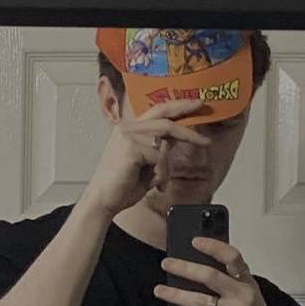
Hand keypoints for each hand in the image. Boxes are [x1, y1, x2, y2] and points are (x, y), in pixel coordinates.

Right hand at [83, 100, 210, 219]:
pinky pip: (159, 155)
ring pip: (165, 135)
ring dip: (169, 161)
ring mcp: (129, 135)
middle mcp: (129, 128)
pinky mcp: (131, 147)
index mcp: (131, 130)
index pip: (158, 112)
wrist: (103, 201)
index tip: (194, 105)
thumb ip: (159, 150)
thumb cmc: (122, 186)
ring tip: (163, 179)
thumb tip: (176, 140)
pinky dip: (162, 172)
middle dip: (185, 108)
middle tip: (201, 105)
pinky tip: (156, 184)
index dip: (177, 106)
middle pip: (164, 113)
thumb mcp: (146, 165)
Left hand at [155, 235, 296, 305]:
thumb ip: (232, 288)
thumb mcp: (250, 301)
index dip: (213, 247)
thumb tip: (201, 275)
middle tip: (166, 263)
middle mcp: (243, 295)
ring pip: (201, 301)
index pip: (232, 258)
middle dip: (185, 268)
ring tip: (159, 291)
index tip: (194, 241)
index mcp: (248, 284)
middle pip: (211, 276)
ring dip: (177, 295)